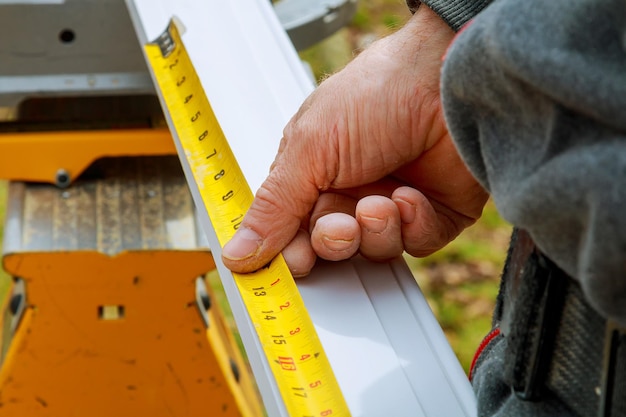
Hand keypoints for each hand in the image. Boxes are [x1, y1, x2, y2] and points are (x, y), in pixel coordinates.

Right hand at [222, 6, 487, 275]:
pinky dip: (412, 226)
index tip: (277, 269)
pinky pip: (415, 244)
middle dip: (332, 241)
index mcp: (313, 171)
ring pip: (372, 251)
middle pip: (329, 245)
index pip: (288, 227)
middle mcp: (351, 188)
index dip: (284, 251)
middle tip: (336, 227)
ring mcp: (392, 202)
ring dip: (373, 230)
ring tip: (381, 202)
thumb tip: (236, 252)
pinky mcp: (432, 213)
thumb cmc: (376, 93)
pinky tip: (411, 197)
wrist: (448, 78)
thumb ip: (273, 208)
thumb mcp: (309, 149)